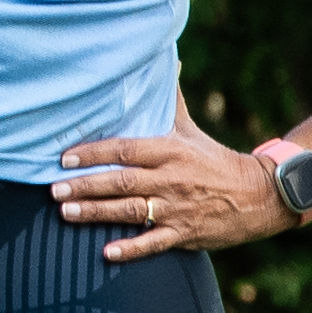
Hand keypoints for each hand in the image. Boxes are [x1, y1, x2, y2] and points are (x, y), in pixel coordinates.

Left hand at [53, 121, 300, 262]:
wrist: (258, 194)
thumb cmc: (214, 159)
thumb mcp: (190, 129)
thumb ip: (169, 100)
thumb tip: (164, 59)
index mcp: (170, 150)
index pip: (124, 149)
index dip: (92, 153)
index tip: (64, 158)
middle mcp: (170, 178)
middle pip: (121, 181)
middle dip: (85, 185)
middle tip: (53, 189)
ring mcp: (176, 208)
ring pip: (130, 211)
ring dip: (96, 213)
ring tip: (66, 212)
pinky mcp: (184, 233)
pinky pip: (153, 243)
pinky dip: (131, 249)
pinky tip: (107, 253)